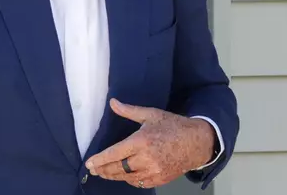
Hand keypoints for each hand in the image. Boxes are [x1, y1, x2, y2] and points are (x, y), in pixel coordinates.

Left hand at [84, 98, 215, 188]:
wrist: (197, 142)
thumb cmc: (174, 126)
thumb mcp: (151, 114)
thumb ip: (129, 111)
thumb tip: (112, 102)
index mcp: (142, 141)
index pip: (114, 154)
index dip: (99, 160)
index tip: (89, 163)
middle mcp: (146, 158)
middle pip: (118, 168)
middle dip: (103, 170)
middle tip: (94, 169)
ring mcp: (154, 171)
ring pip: (127, 177)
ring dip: (113, 176)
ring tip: (104, 173)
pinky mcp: (160, 179)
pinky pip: (139, 183)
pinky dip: (129, 179)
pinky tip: (124, 175)